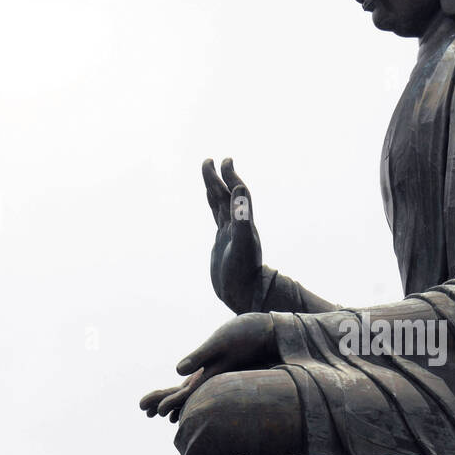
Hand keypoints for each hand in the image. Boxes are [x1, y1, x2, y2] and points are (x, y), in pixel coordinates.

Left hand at [139, 315, 276, 422]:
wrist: (271, 332)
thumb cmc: (247, 334)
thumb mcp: (220, 342)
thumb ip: (200, 357)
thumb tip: (177, 370)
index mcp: (212, 378)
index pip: (186, 394)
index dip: (170, 402)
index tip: (155, 412)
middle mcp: (213, 381)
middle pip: (185, 395)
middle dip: (164, 401)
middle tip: (142, 408)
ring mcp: (217, 375)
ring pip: (190, 390)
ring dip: (172, 397)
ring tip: (152, 406)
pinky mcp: (220, 368)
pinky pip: (199, 382)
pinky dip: (186, 388)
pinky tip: (181, 390)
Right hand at [203, 158, 262, 313]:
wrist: (245, 295)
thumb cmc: (244, 272)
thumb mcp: (242, 242)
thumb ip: (242, 215)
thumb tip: (240, 187)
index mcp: (241, 222)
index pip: (236, 192)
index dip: (230, 176)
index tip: (224, 160)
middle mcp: (236, 225)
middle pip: (225, 195)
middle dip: (217, 178)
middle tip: (209, 161)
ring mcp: (229, 234)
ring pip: (220, 205)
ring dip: (215, 190)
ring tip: (208, 176)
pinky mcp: (222, 243)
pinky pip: (217, 220)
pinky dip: (214, 208)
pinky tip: (212, 205)